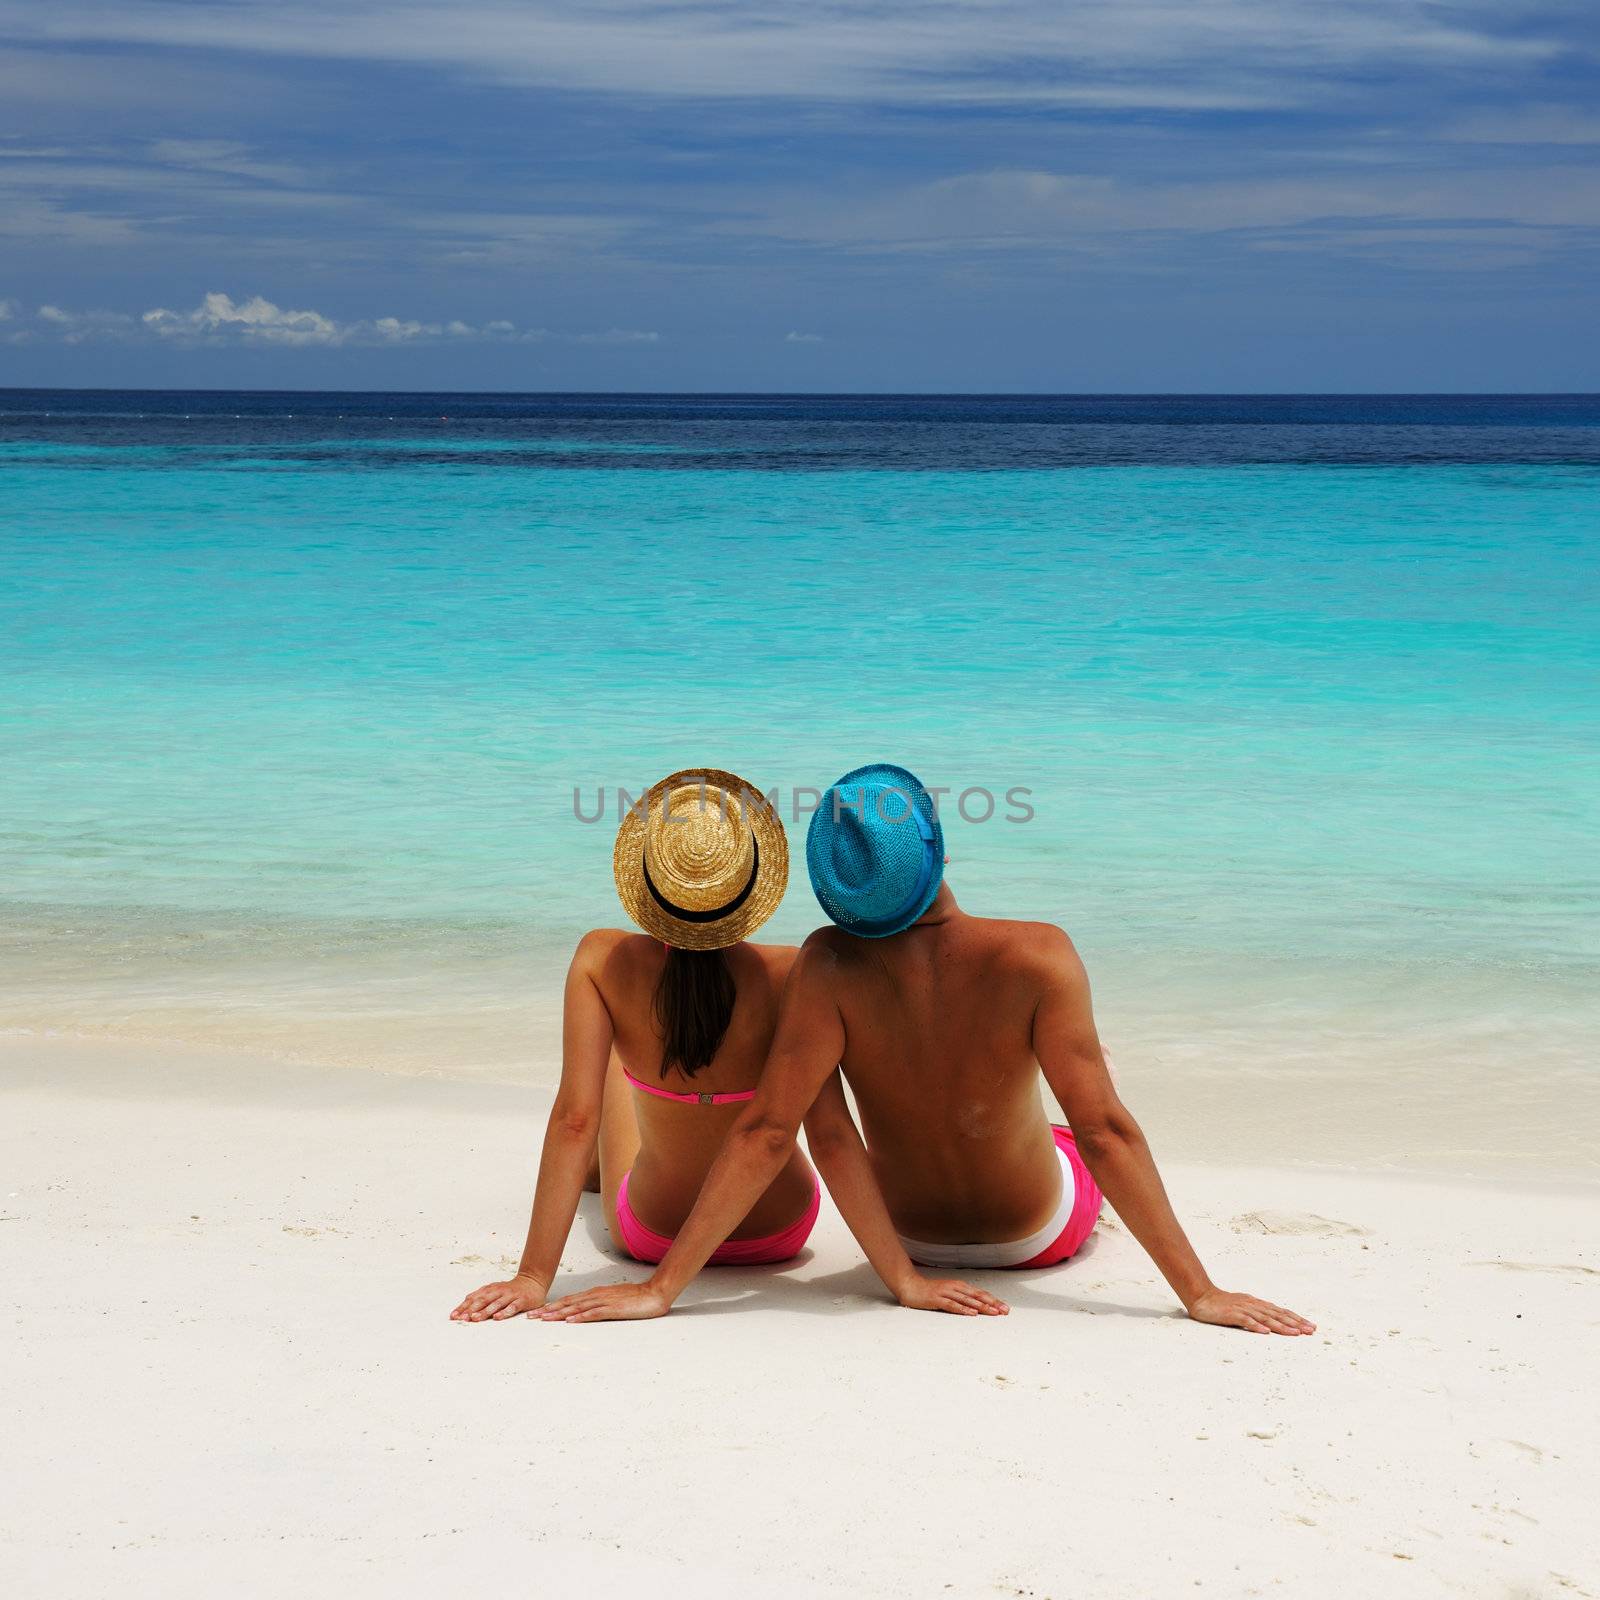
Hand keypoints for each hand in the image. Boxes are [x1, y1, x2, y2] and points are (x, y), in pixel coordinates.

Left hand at [450, 1273, 547, 1321]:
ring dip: (485, 1311)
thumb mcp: (493, 1291)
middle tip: (462, 1318)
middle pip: (483, 1300)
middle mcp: (498, 1291)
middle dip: (471, 1310)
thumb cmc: (510, 1290)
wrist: (532, 1281)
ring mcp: (510, 1295)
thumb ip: (480, 1298)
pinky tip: (498, 1317)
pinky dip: (504, 1312)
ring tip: (476, 1318)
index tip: (454, 1316)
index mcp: (490, 1289)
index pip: (474, 1298)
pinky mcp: (521, 1300)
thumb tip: (463, 1309)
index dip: (463, 1307)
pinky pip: (512, 1307)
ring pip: (496, 1303)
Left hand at [533, 1281, 670, 1323]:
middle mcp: (596, 1295)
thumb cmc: (635, 1298)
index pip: (569, 1300)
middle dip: (549, 1310)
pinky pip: (595, 1313)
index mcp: (595, 1294)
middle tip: (531, 1317)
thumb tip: (583, 1313)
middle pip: (568, 1303)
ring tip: (544, 1319)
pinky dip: (581, 1316)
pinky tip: (571, 1320)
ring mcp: (605, 1301)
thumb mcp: (613, 1300)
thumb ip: (598, 1305)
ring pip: (577, 1307)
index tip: (537, 1313)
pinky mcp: (614, 1309)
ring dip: (560, 1313)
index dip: (552, 1306)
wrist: (655, 1292)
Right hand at [896, 1274, 1009, 1315]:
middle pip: (977, 1296)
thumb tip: (977, 1307)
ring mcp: (946, 1292)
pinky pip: (952, 1304)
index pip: (980, 1294)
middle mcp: (955, 1287)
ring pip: (967, 1300)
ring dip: (981, 1307)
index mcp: (959, 1286)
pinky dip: (963, 1309)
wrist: (910, 1285)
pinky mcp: (937, 1299)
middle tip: (1004, 1311)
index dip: (994, 1300)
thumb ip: (961, 1298)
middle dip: (992, 1303)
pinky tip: (971, 1313)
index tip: (1005, 1308)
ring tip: (993, 1312)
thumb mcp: (948, 1292)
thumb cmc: (930, 1291)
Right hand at [1185, 1287, 1314, 1335]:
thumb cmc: (1222, 1305)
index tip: (1310, 1327)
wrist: (1201, 1296)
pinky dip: (1256, 1326)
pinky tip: (1265, 1332)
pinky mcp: (1231, 1314)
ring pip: (1265, 1318)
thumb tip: (1273, 1324)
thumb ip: (1257, 1314)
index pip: (1280, 1311)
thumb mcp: (1243, 1307)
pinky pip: (1245, 1320)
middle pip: (1277, 1314)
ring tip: (1295, 1333)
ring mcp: (1242, 1309)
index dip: (1296, 1319)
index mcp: (1257, 1304)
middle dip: (1295, 1323)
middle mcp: (1253, 1305)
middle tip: (1311, 1331)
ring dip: (1281, 1326)